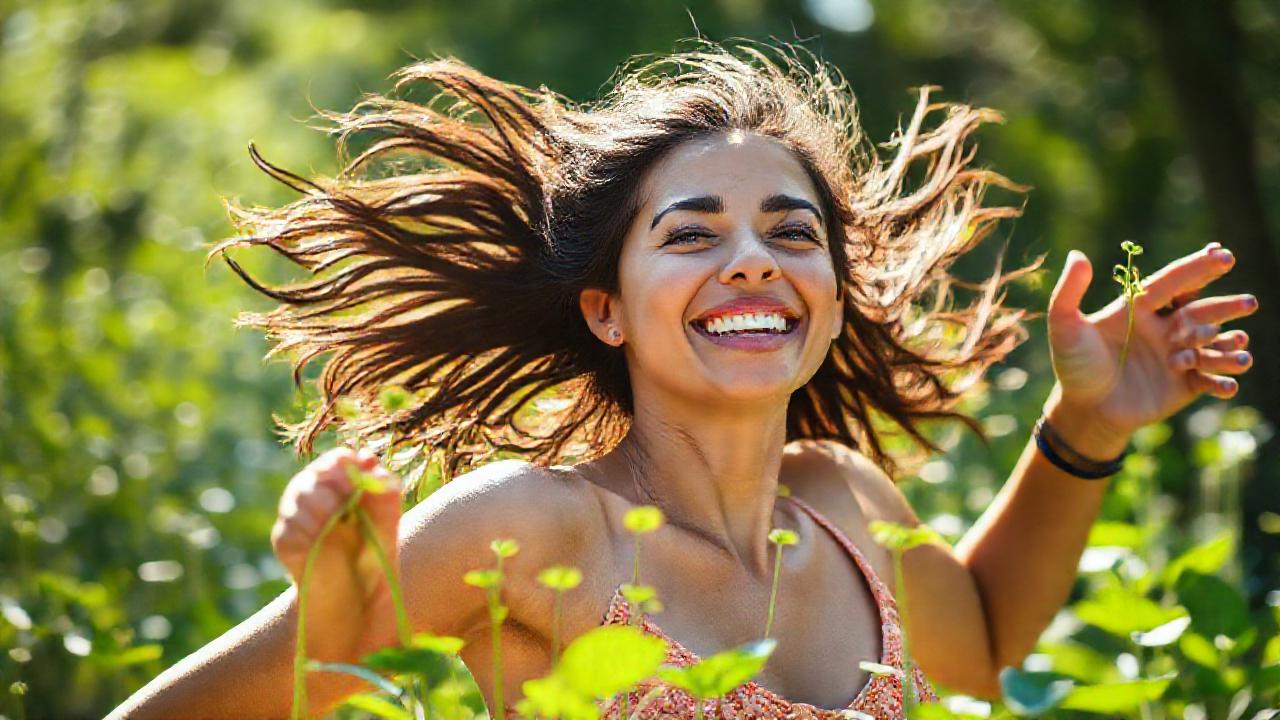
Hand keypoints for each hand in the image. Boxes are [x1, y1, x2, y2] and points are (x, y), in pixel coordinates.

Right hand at [272, 446, 402, 661]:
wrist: (358, 610)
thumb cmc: (376, 563)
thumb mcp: (389, 527)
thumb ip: (385, 495)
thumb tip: (372, 460)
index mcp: (344, 491)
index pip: (336, 460)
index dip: (343, 462)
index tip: (356, 474)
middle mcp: (318, 502)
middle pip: (312, 476)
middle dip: (330, 485)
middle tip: (345, 503)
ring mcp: (298, 523)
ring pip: (296, 498)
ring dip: (317, 506)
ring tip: (334, 525)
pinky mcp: (285, 545)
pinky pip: (287, 530)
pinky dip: (303, 532)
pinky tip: (317, 543)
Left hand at [1045, 242, 1257, 452]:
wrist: (1084, 409)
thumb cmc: (1073, 365)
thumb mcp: (1065, 327)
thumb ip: (1068, 292)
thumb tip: (1078, 255)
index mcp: (1139, 309)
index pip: (1173, 282)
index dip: (1198, 267)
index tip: (1224, 254)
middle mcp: (1163, 328)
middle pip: (1200, 312)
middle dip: (1225, 306)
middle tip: (1248, 303)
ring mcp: (1177, 356)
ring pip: (1212, 345)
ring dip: (1228, 345)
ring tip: (1238, 345)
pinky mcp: (1185, 385)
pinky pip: (1210, 380)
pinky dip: (1223, 381)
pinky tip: (1227, 384)